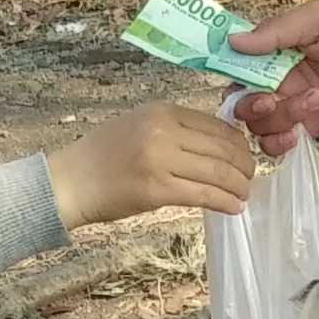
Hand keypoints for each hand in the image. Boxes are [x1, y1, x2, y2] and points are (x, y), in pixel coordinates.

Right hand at [44, 102, 256, 227]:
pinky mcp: (158, 189)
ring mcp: (161, 158)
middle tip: (249, 178)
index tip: (244, 156)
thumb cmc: (102, 157)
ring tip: (244, 194)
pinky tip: (233, 207)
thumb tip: (214, 144)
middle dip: (244, 165)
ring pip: (218, 171)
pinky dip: (225, 202)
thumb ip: (174, 129)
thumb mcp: (139, 125)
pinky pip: (204, 194)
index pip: (216, 125)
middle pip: (222, 147)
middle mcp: (164, 130)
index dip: (238, 143)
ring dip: (238, 185)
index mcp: (162, 111)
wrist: (69, 182)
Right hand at [222, 0, 318, 151]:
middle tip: (271, 100)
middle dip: (252, 105)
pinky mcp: (309, 128)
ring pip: (261, 125)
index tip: (246, 83)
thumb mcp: (315, 18)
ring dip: (280, 118)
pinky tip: (297, 133)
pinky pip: (280, 143)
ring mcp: (292, 107)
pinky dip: (281, 143)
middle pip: (244, 103)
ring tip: (316, 100)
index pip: (238, 71)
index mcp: (274, 54)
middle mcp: (278, 82)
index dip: (235, 80)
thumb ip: (274, 32)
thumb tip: (233, 41)